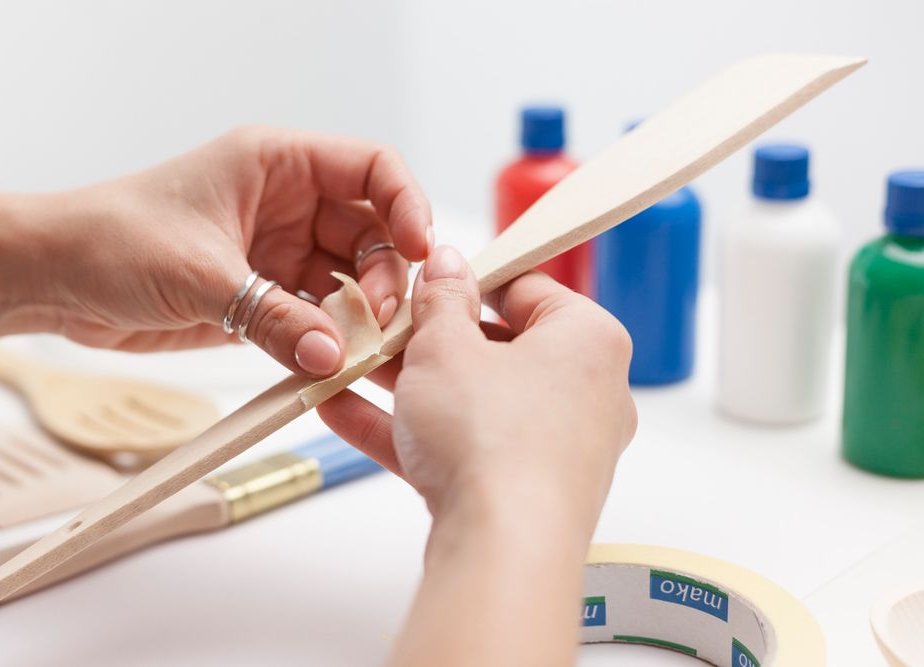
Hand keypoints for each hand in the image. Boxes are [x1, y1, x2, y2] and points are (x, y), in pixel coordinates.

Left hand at [33, 127, 431, 374]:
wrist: (56, 279)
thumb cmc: (111, 240)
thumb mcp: (199, 274)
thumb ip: (271, 316)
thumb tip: (331, 356)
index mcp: (278, 164)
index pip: (372, 168)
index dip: (406, 205)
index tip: (417, 250)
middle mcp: (289, 203)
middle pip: (373, 232)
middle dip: (385, 276)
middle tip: (381, 323)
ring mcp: (280, 250)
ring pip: (351, 279)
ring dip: (363, 315)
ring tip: (363, 351)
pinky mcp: (267, 294)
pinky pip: (319, 315)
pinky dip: (332, 338)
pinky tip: (334, 362)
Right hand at [317, 245, 636, 528]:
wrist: (501, 551)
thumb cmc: (493, 440)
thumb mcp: (446, 346)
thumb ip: (441, 299)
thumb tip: (445, 265)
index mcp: (587, 340)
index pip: (527, 288)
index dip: (467, 280)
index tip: (425, 282)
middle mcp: (585, 392)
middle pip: (496, 348)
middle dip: (428, 339)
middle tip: (381, 328)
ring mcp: (556, 447)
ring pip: (473, 401)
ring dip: (408, 385)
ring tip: (349, 366)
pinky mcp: (523, 491)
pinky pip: (463, 447)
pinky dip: (412, 431)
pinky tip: (346, 413)